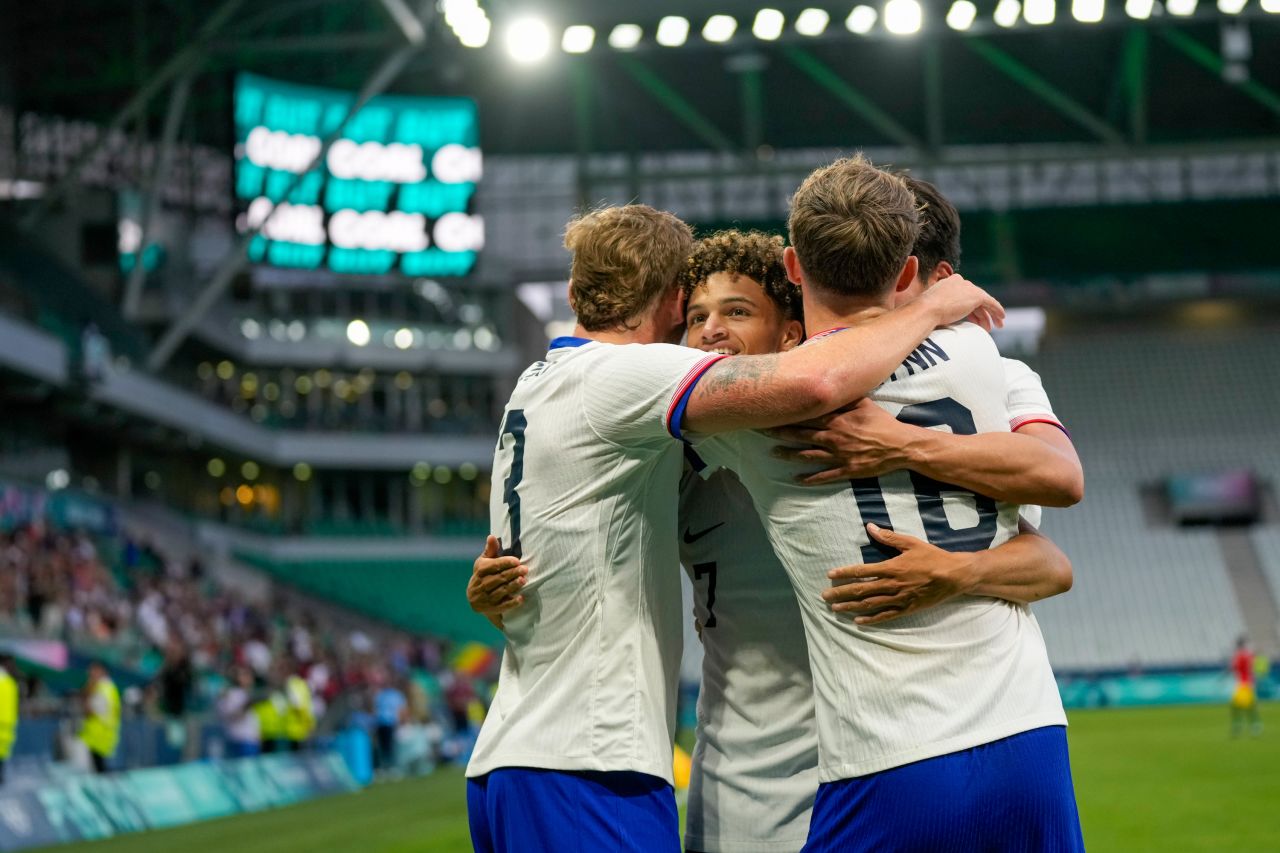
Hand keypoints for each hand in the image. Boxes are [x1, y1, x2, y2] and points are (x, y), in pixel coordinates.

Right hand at [467, 535, 528, 625]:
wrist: (475, 599)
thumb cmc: (484, 575)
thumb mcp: (484, 562)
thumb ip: (490, 550)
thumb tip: (492, 536)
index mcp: (479, 571)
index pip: (493, 566)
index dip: (505, 563)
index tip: (517, 560)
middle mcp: (480, 585)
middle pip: (498, 578)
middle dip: (512, 573)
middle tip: (525, 569)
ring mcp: (485, 598)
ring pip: (501, 591)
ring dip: (513, 586)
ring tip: (524, 580)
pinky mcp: (491, 608)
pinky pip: (502, 606)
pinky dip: (512, 603)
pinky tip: (521, 599)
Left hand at [769, 399, 920, 484]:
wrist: (900, 445)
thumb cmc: (882, 423)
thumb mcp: (865, 404)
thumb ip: (846, 397)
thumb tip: (831, 385)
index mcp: (837, 420)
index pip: (806, 415)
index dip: (787, 414)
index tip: (771, 412)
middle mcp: (834, 437)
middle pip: (801, 434)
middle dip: (780, 433)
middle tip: (761, 432)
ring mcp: (839, 455)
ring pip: (808, 455)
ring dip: (789, 454)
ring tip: (773, 454)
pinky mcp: (846, 469)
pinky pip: (824, 475)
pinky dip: (810, 478)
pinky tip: (796, 480)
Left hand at [823, 524, 976, 624]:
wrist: (954, 576)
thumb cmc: (932, 557)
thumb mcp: (910, 542)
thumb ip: (888, 537)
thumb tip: (869, 527)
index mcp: (892, 567)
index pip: (862, 571)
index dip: (845, 573)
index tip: (830, 575)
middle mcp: (892, 585)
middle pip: (861, 590)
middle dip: (841, 593)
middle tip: (824, 595)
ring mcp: (899, 599)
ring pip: (870, 605)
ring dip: (851, 607)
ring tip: (835, 608)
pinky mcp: (907, 609)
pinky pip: (886, 616)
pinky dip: (871, 619)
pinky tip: (858, 621)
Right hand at [919, 275, 1004, 330]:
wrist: (927, 310)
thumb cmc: (925, 312)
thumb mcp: (933, 306)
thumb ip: (941, 307)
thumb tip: (941, 317)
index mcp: (949, 283)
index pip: (964, 295)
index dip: (969, 309)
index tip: (972, 319)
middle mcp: (960, 282)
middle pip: (974, 299)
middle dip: (980, 313)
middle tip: (984, 325)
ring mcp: (969, 288)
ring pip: (984, 302)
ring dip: (989, 315)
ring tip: (991, 327)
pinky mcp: (977, 295)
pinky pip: (991, 302)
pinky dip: (997, 310)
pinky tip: (1001, 317)